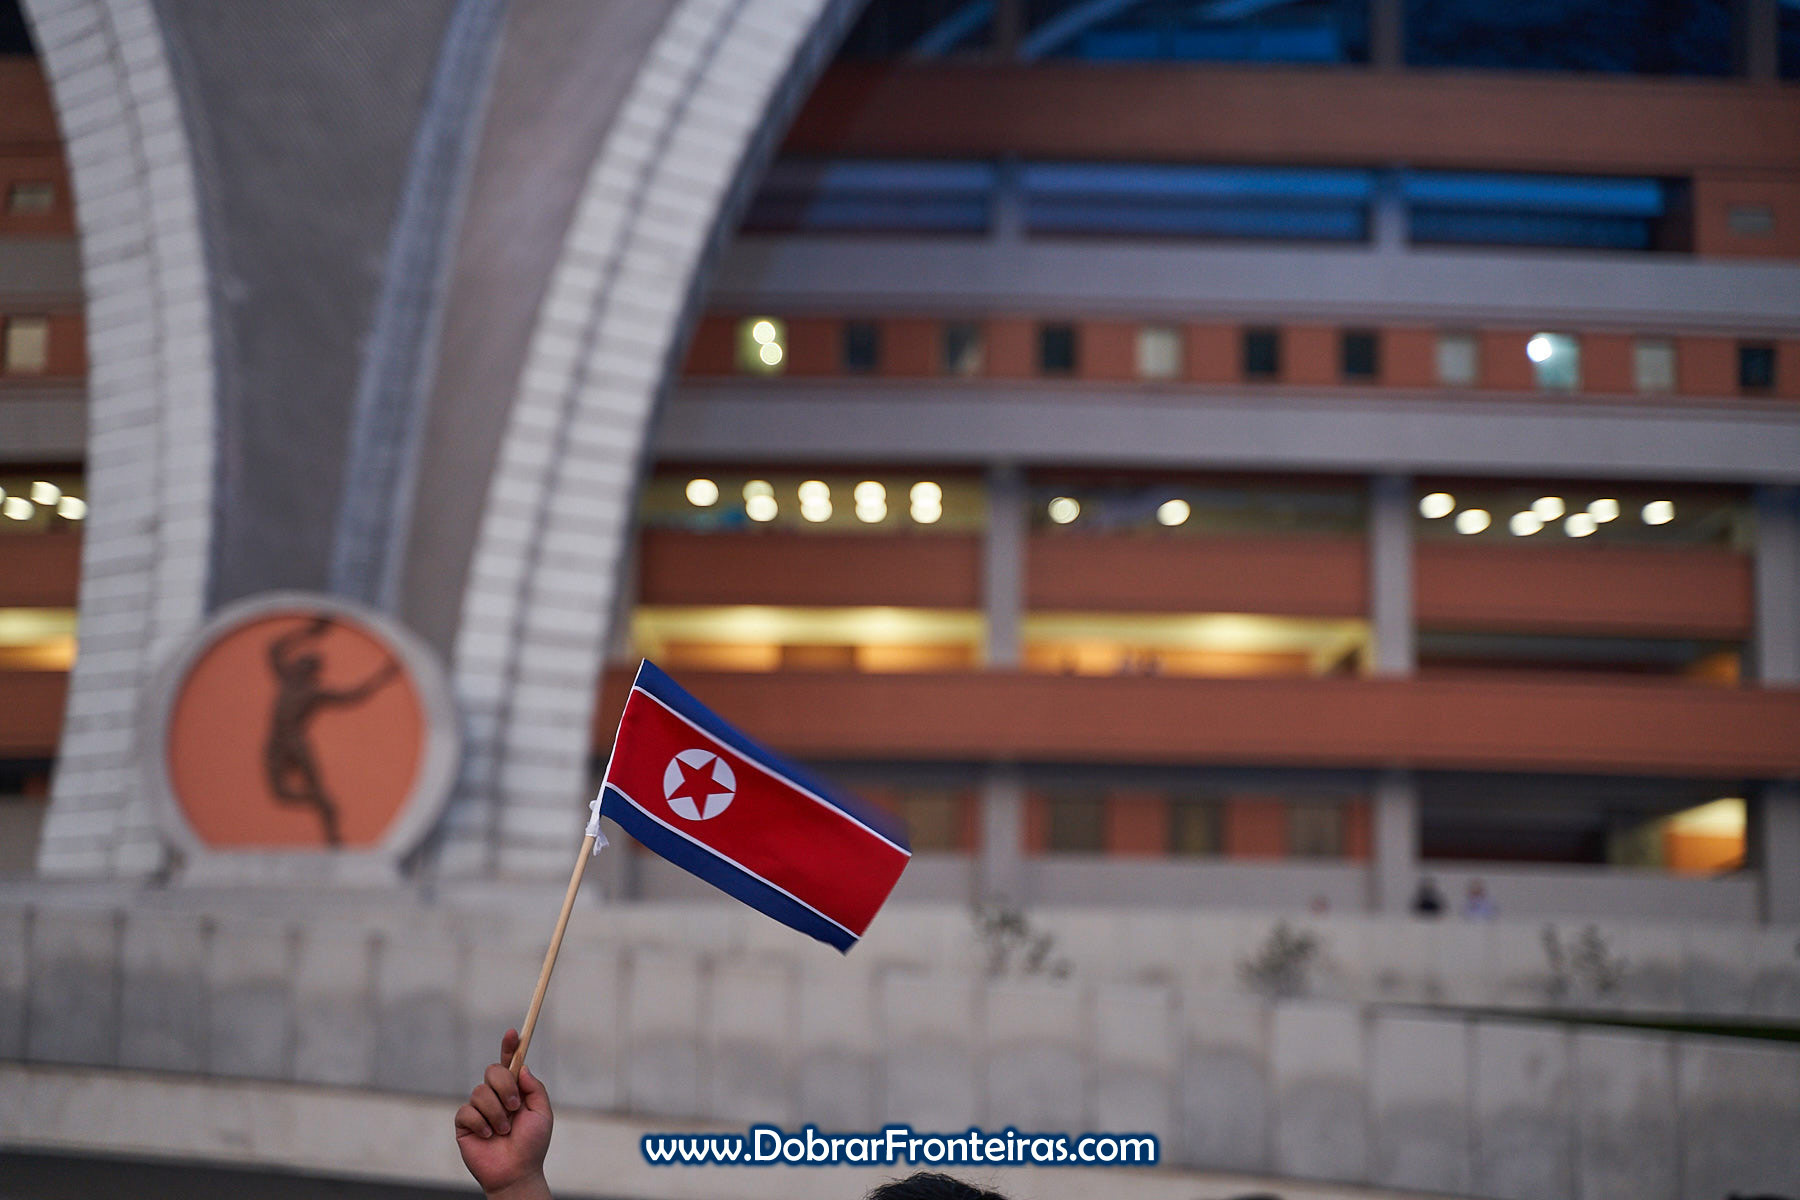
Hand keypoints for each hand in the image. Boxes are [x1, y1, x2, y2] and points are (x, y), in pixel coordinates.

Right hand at [455, 1029, 553, 1199]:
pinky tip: (488, 1136)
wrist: (517, 1172)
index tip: (513, 1032)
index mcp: (514, 1091)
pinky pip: (467, 1111)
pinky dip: (481, 1123)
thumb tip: (521, 1066)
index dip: (509, 1046)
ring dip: (496, 1112)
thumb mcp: (542, 1113)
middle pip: (492, 1070)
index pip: (509, 1063)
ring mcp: (479, 1109)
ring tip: (504, 1130)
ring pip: (480, 1092)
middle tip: (514, 1107)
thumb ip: (534, 1088)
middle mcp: (496, 1096)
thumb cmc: (532, 1145)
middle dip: (504, 1086)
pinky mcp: (465, 1124)